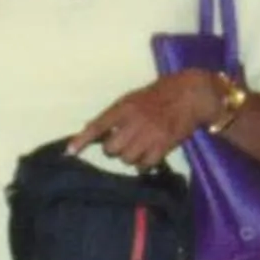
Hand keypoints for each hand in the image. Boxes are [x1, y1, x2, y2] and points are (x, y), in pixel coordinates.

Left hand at [71, 70, 220, 168]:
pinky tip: (149, 155)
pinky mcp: (163, 146)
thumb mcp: (132, 99)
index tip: (69, 152)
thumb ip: (115, 115)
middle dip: (114, 149)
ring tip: (140, 147)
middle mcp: (134, 121)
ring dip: (130, 157)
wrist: (190, 94)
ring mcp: (149, 135)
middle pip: (110, 149)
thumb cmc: (158, 95)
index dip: (82, 140)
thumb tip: (92, 129)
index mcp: (124, 107)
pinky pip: (144, 165)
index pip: (97, 125)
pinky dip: (144, 164)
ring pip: (126, 159)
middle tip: (124, 142)